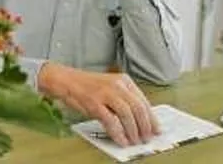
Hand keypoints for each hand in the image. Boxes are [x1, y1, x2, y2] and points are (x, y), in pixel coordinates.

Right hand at [38, 63, 159, 146]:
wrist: (66, 80)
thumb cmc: (87, 86)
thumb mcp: (110, 87)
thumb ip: (124, 100)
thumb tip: (140, 120)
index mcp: (124, 80)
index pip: (143, 101)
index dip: (152, 117)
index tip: (156, 129)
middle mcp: (117, 85)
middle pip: (138, 108)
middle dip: (145, 126)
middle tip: (146, 138)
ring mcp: (105, 93)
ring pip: (127, 114)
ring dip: (133, 131)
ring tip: (135, 141)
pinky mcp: (94, 103)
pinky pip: (110, 121)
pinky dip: (118, 133)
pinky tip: (121, 140)